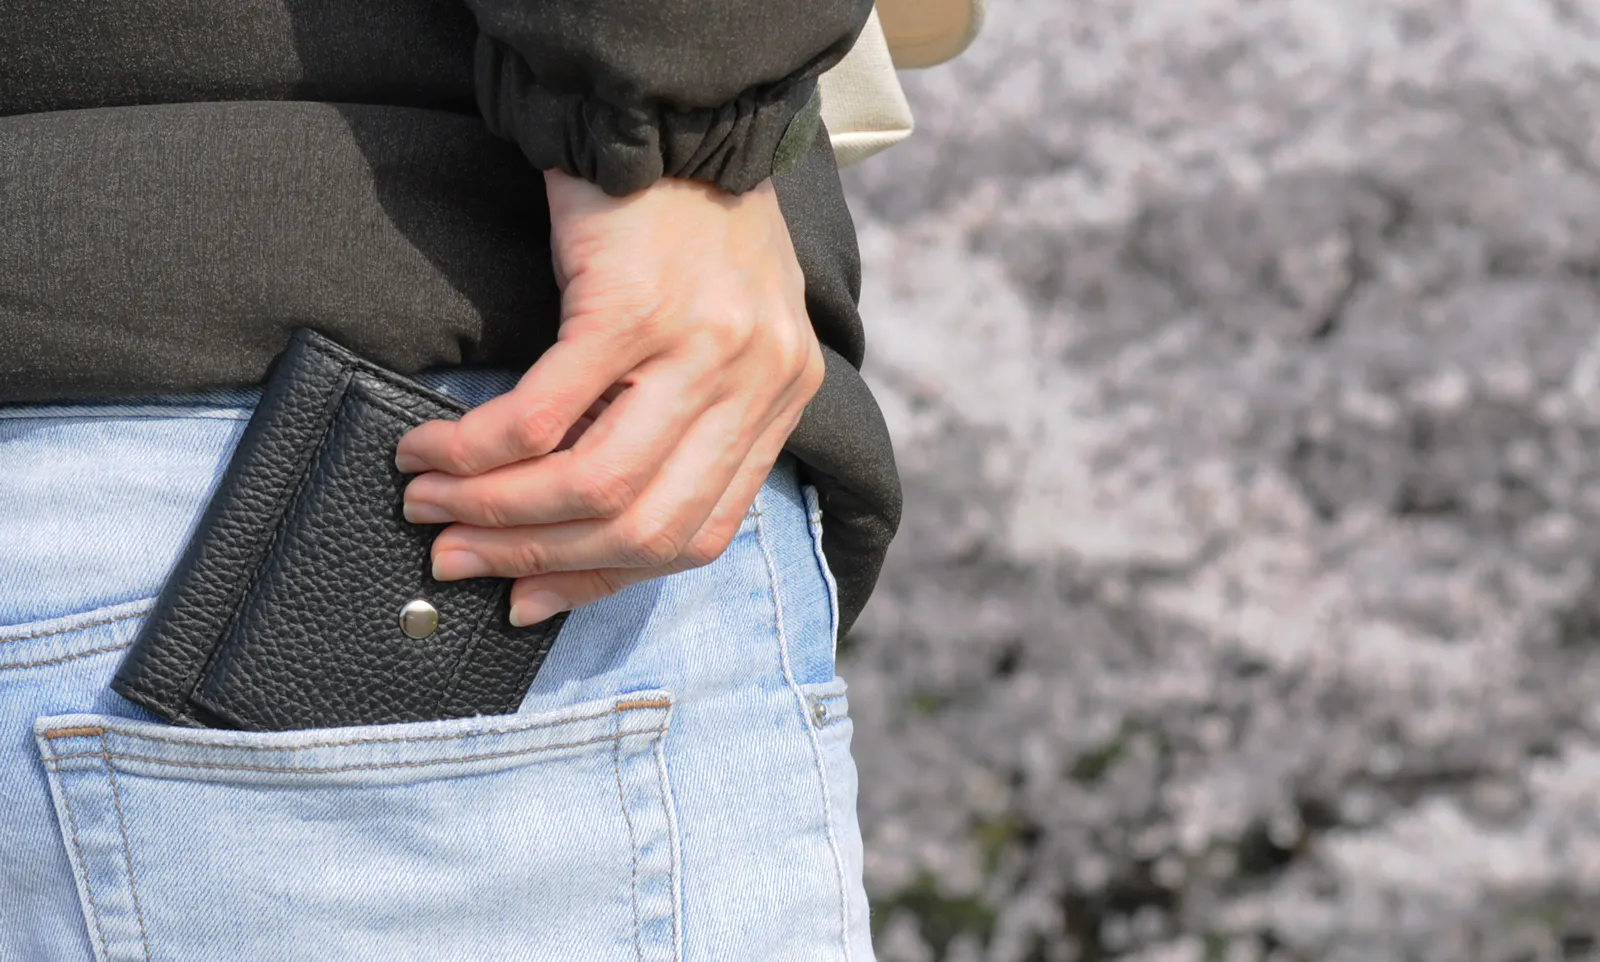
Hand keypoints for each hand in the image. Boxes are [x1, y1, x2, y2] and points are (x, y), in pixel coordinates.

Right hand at [394, 169, 823, 625]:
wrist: (674, 117)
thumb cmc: (688, 229)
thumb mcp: (722, 338)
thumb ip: (687, 424)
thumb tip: (589, 525)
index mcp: (781, 400)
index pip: (698, 534)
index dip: (604, 579)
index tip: (532, 594)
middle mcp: (755, 383)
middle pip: (644, 525)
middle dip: (538, 556)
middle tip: (459, 559)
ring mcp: (700, 348)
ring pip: (592, 483)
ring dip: (496, 511)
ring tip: (432, 508)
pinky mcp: (630, 307)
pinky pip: (542, 416)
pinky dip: (477, 449)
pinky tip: (433, 452)